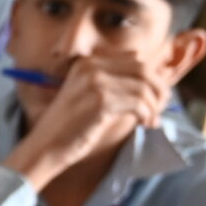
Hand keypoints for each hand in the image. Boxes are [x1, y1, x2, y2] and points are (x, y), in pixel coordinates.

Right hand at [4, 53, 165, 187]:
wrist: (45, 146)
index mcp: (88, 62)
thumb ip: (113, 84)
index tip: (156, 95)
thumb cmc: (68, 127)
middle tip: (161, 107)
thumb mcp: (87, 95)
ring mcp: (96, 82)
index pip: (134, 59)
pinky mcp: (101, 101)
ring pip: (144, 87)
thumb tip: (152, 83)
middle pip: (143, 69)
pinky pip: (139, 103)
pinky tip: (145, 124)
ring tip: (152, 120)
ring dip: (154, 105)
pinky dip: (147, 115)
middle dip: (158, 88)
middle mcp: (92, 67)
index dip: (151, 76)